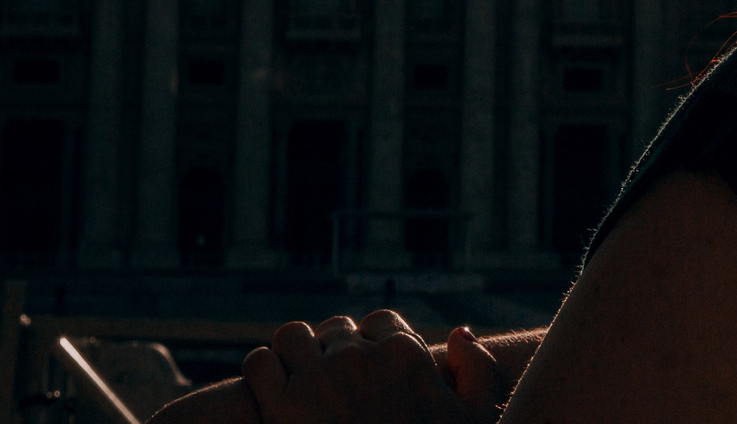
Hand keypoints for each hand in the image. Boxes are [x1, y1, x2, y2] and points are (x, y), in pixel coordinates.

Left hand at [240, 314, 504, 423]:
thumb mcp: (473, 423)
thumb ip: (477, 372)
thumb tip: (458, 333)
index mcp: (407, 355)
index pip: (379, 323)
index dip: (370, 347)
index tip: (365, 374)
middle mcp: (361, 358)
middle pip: (335, 329)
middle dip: (332, 352)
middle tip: (330, 387)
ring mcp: (318, 380)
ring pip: (292, 336)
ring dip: (293, 355)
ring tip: (297, 384)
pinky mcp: (280, 408)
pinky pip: (259, 363)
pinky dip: (263, 373)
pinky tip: (271, 396)